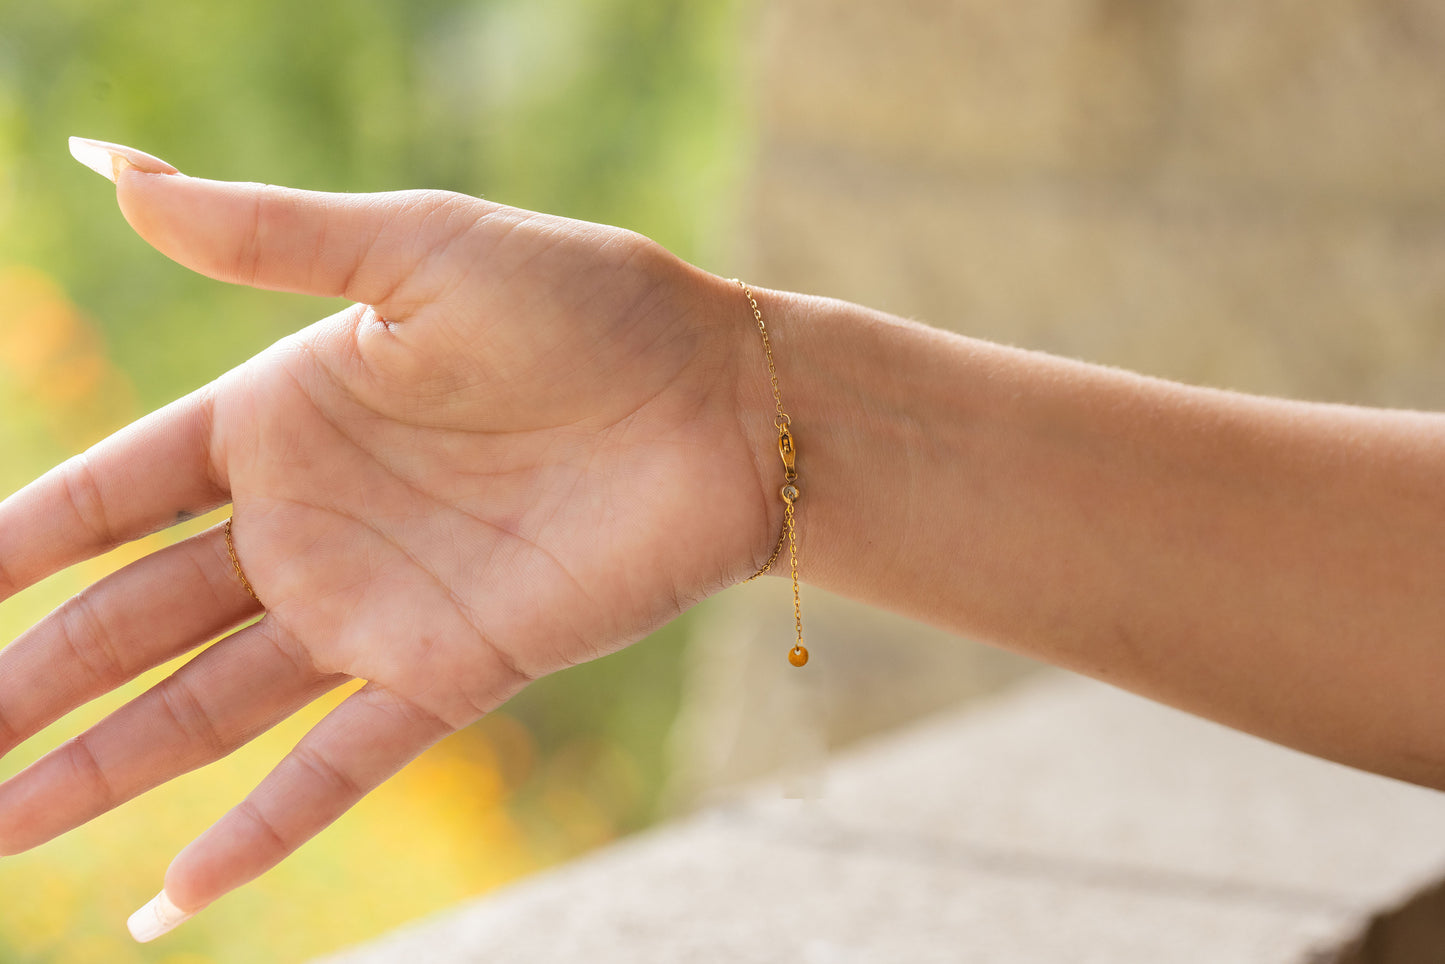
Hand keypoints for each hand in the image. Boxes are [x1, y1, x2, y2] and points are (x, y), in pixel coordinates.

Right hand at [0, 139, 774, 936]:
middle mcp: (313, 523)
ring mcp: (378, 607)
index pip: (108, 493)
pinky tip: (168, 894)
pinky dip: (259, 828)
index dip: (13, 545)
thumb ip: (266, 236)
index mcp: (285, 416)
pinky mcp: (456, 671)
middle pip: (130, 617)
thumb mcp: (415, 251)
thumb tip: (106, 166)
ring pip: (207, 706)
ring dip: (101, 768)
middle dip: (25, 680)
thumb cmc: (590, 306)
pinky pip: (338, 764)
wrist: (730, 401)